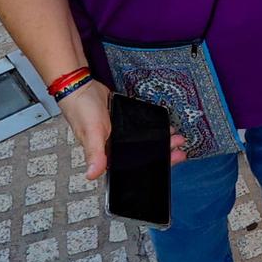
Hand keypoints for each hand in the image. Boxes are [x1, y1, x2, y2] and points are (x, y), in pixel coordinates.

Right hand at [59, 83, 187, 180]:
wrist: (80, 87)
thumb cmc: (81, 111)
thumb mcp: (91, 132)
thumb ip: (95, 153)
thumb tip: (92, 174)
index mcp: (107, 155)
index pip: (134, 166)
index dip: (155, 164)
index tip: (173, 160)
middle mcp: (114, 148)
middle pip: (143, 154)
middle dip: (163, 152)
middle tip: (181, 148)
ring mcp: (119, 135)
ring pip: (144, 142)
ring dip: (161, 140)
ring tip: (177, 137)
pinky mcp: (123, 123)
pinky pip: (141, 129)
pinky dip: (153, 129)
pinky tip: (165, 127)